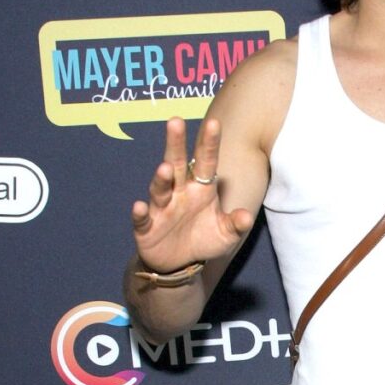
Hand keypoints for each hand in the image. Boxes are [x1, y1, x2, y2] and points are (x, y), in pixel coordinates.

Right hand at [130, 117, 253, 273]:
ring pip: (160, 189)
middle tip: (175, 121)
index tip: (214, 123)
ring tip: (165, 168)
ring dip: (161, 178)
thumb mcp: (225, 234)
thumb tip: (246, 217)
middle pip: (176, 163)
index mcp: (201, 188)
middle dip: (175, 143)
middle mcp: (179, 192)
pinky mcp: (147, 227)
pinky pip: (142, 218)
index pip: (206, 161)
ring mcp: (161, 208)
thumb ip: (236, 224)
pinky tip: (138, 206)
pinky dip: (139, 213)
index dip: (209, 143)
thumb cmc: (203, 239)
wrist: (179, 263)